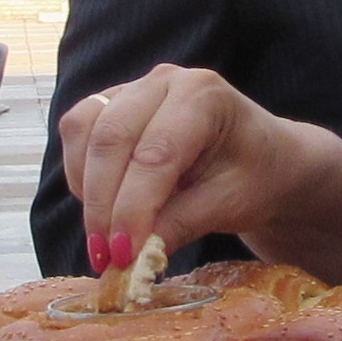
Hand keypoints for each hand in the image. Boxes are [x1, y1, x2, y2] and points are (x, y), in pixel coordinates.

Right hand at [59, 63, 311, 268]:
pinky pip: (79, 134)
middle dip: (102, 205)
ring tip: (105, 237)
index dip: (133, 208)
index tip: (124, 255)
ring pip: (84, 131)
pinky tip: (103, 208)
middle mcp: (163, 81)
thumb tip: (132, 259)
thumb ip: (180, 225)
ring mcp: (133, 88)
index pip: (155, 154)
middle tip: (105, 256)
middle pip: (110, 138)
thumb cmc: (254, 177)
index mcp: (203, 94)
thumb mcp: (229, 205)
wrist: (262, 159)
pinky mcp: (111, 105)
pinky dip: (81, 176)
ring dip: (86, 189)